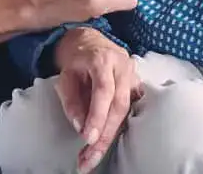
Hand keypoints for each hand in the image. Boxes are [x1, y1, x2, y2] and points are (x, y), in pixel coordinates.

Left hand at [52, 27, 140, 171]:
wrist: (91, 44)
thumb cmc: (76, 61)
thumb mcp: (65, 77)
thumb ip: (71, 101)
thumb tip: (80, 127)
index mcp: (103, 59)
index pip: (104, 91)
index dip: (97, 116)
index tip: (87, 138)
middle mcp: (124, 66)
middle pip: (119, 105)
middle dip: (105, 134)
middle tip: (89, 157)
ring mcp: (134, 76)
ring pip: (126, 111)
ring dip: (110, 136)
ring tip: (92, 157)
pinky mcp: (137, 86)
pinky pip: (130, 110)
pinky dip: (118, 128)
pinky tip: (106, 144)